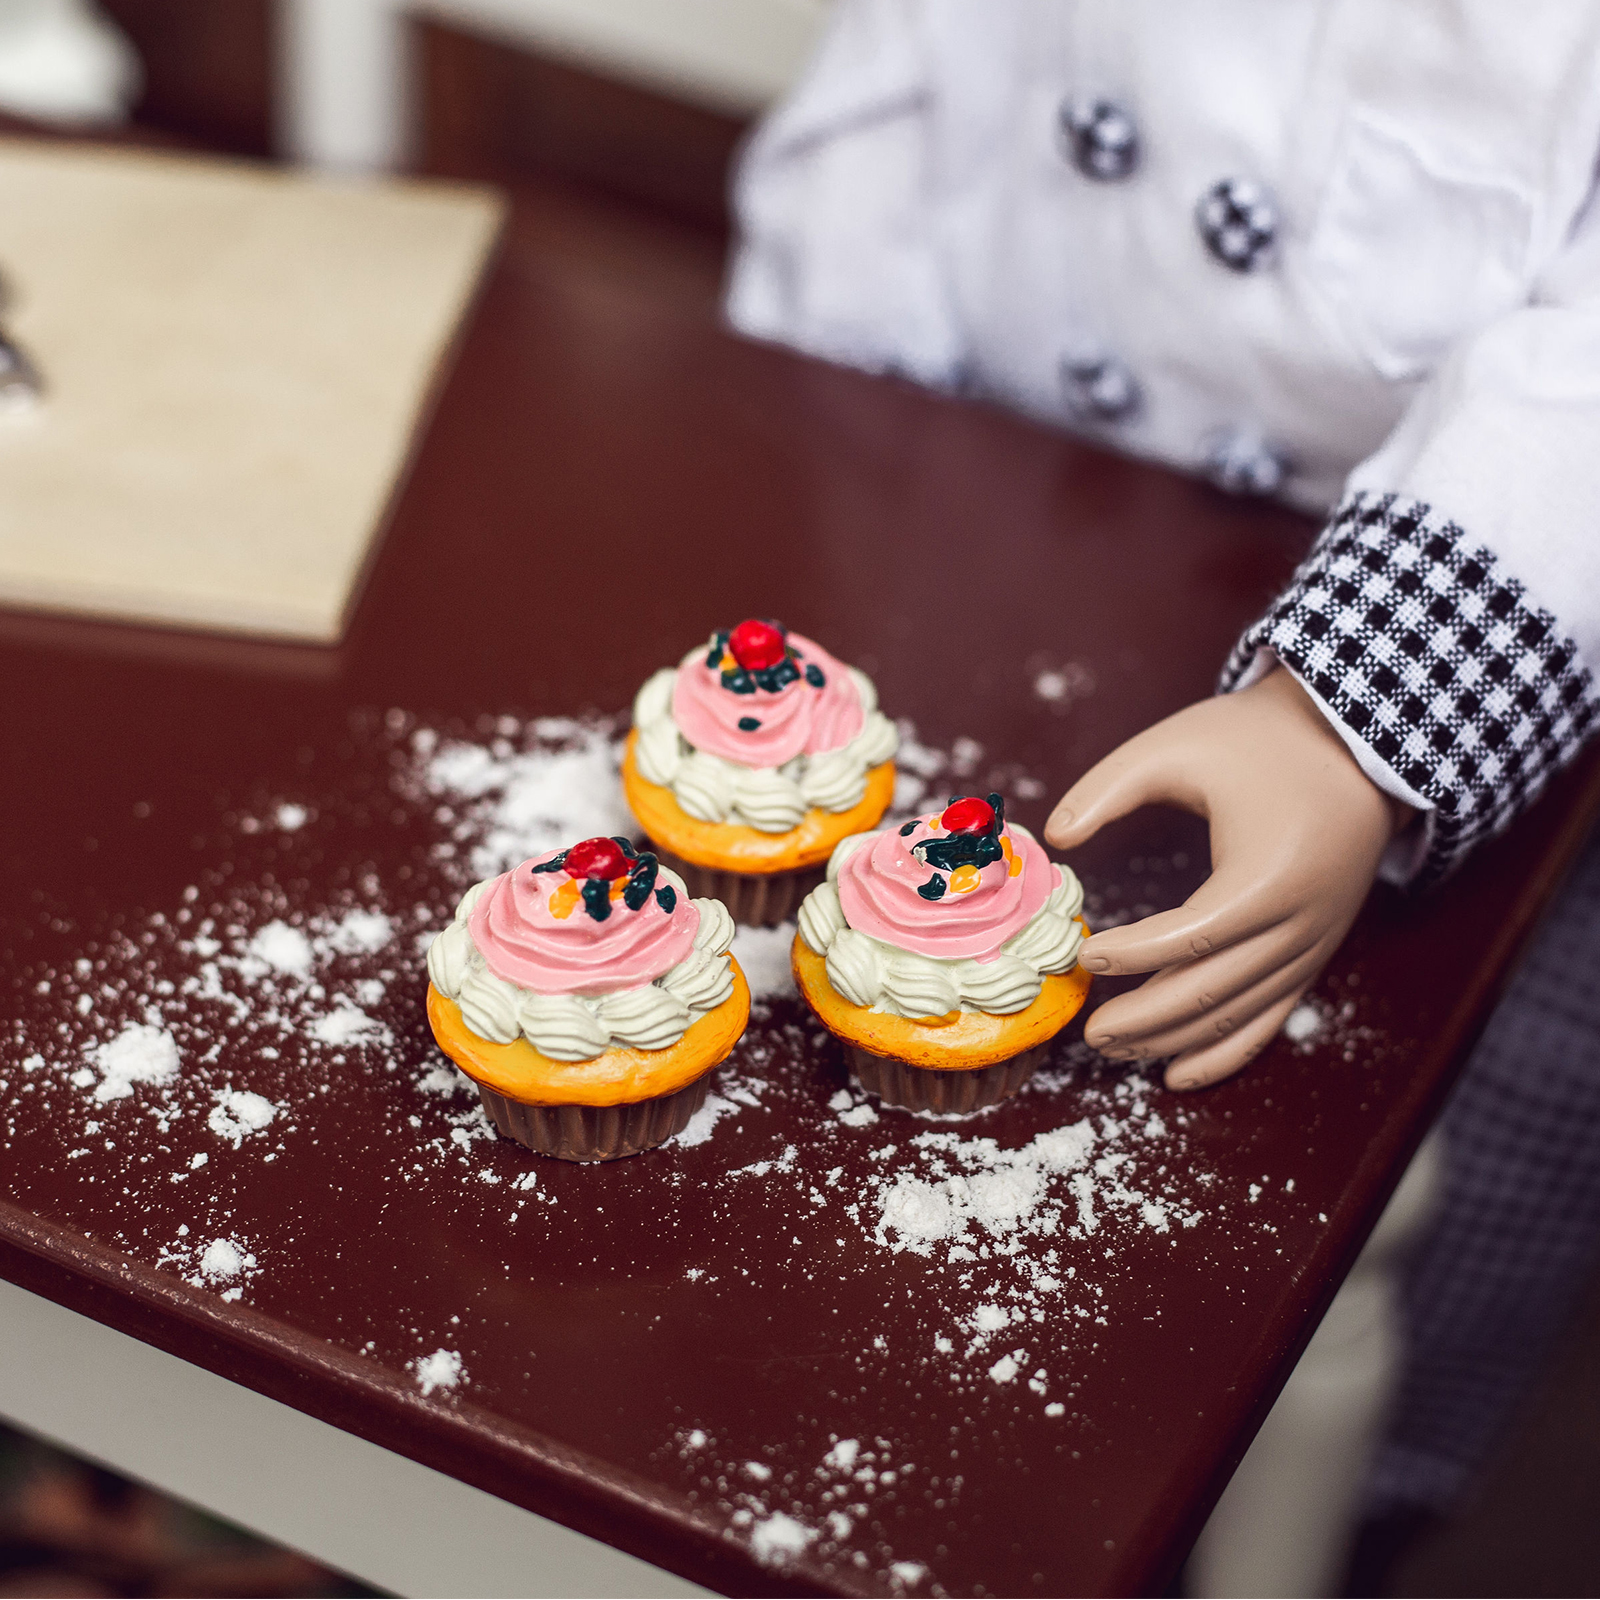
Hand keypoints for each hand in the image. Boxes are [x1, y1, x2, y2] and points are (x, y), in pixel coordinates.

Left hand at [1044, 668, 1412, 1090]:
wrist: (1353, 748)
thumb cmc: (1258, 742)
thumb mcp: (1175, 746)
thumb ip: (1108, 788)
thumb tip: (1055, 835)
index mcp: (1267, 874)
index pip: (1189, 937)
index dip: (1133, 955)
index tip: (1085, 955)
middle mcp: (1299, 923)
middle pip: (1211, 991)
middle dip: (1145, 1020)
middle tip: (1087, 1033)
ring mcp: (1313, 946)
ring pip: (1237, 1015)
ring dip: (1172, 1041)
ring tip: (1112, 1047)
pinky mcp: (1314, 955)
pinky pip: (1270, 1020)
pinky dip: (1224, 1053)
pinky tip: (1176, 1075)